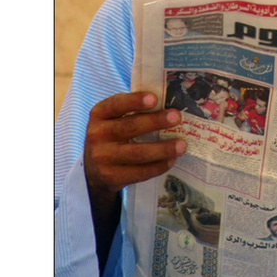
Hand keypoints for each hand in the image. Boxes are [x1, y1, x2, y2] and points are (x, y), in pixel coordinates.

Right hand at [84, 91, 184, 207]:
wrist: (94, 169)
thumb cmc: (113, 135)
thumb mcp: (114, 119)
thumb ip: (133, 110)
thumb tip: (169, 104)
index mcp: (99, 114)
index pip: (116, 104)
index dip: (134, 101)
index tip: (154, 99)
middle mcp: (97, 135)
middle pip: (130, 127)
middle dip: (155, 122)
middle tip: (177, 118)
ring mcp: (102, 158)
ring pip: (137, 153)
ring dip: (163, 149)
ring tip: (182, 145)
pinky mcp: (111, 177)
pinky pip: (139, 172)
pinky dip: (158, 166)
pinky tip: (171, 160)